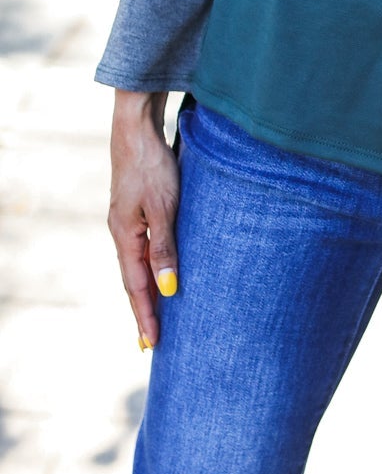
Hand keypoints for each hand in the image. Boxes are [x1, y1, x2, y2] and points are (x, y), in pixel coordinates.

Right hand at [108, 89, 179, 350]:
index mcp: (125, 236)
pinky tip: (159, 271)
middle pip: (133, 280)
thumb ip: (165, 247)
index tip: (151, 345)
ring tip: (156, 315)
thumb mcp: (163, 206)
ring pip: (137, 264)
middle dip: (143, 310)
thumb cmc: (152, 165)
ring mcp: (128, 221)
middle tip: (150, 342)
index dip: (145, 315)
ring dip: (146, 291)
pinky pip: (142, 248)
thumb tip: (167, 289)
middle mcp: (123, 232)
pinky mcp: (137, 209)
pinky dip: (150, 267)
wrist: (137, 128)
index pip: (136, 286)